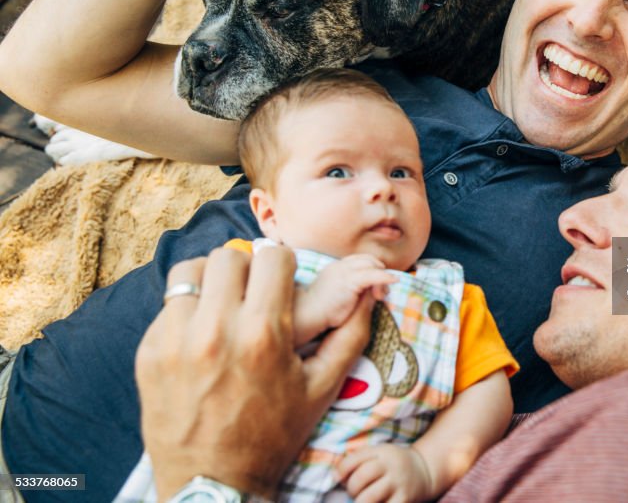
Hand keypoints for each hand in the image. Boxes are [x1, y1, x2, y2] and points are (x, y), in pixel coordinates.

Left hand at [136, 245, 373, 499]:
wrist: (212, 483)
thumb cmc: (273, 435)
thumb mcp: (322, 388)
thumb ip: (350, 334)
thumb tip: (369, 292)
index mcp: (263, 334)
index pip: (271, 257)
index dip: (282, 264)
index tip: (282, 280)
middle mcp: (215, 330)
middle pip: (228, 257)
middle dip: (246, 268)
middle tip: (252, 292)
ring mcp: (174, 340)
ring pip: (190, 272)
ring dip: (210, 282)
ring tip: (221, 305)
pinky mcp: (149, 352)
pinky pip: (168, 307)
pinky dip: (186, 311)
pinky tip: (200, 337)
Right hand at [293, 253, 396, 345]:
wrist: (307, 314)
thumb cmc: (320, 311)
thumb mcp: (339, 296)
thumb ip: (354, 291)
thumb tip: (373, 293)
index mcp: (336, 268)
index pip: (360, 261)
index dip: (372, 269)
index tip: (377, 286)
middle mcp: (341, 266)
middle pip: (368, 260)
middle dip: (379, 272)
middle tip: (381, 293)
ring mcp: (344, 271)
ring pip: (372, 265)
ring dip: (381, 278)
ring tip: (381, 295)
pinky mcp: (350, 281)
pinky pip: (373, 274)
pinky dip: (385, 277)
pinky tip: (394, 280)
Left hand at [339, 444, 432, 502]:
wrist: (424, 471)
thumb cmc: (392, 464)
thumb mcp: (379, 453)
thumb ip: (358, 460)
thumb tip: (335, 476)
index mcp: (382, 452)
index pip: (356, 458)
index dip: (341, 469)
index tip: (337, 477)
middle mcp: (391, 466)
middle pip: (362, 477)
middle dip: (352, 488)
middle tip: (354, 491)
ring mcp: (399, 484)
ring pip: (369, 497)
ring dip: (360, 501)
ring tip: (363, 499)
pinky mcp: (404, 500)